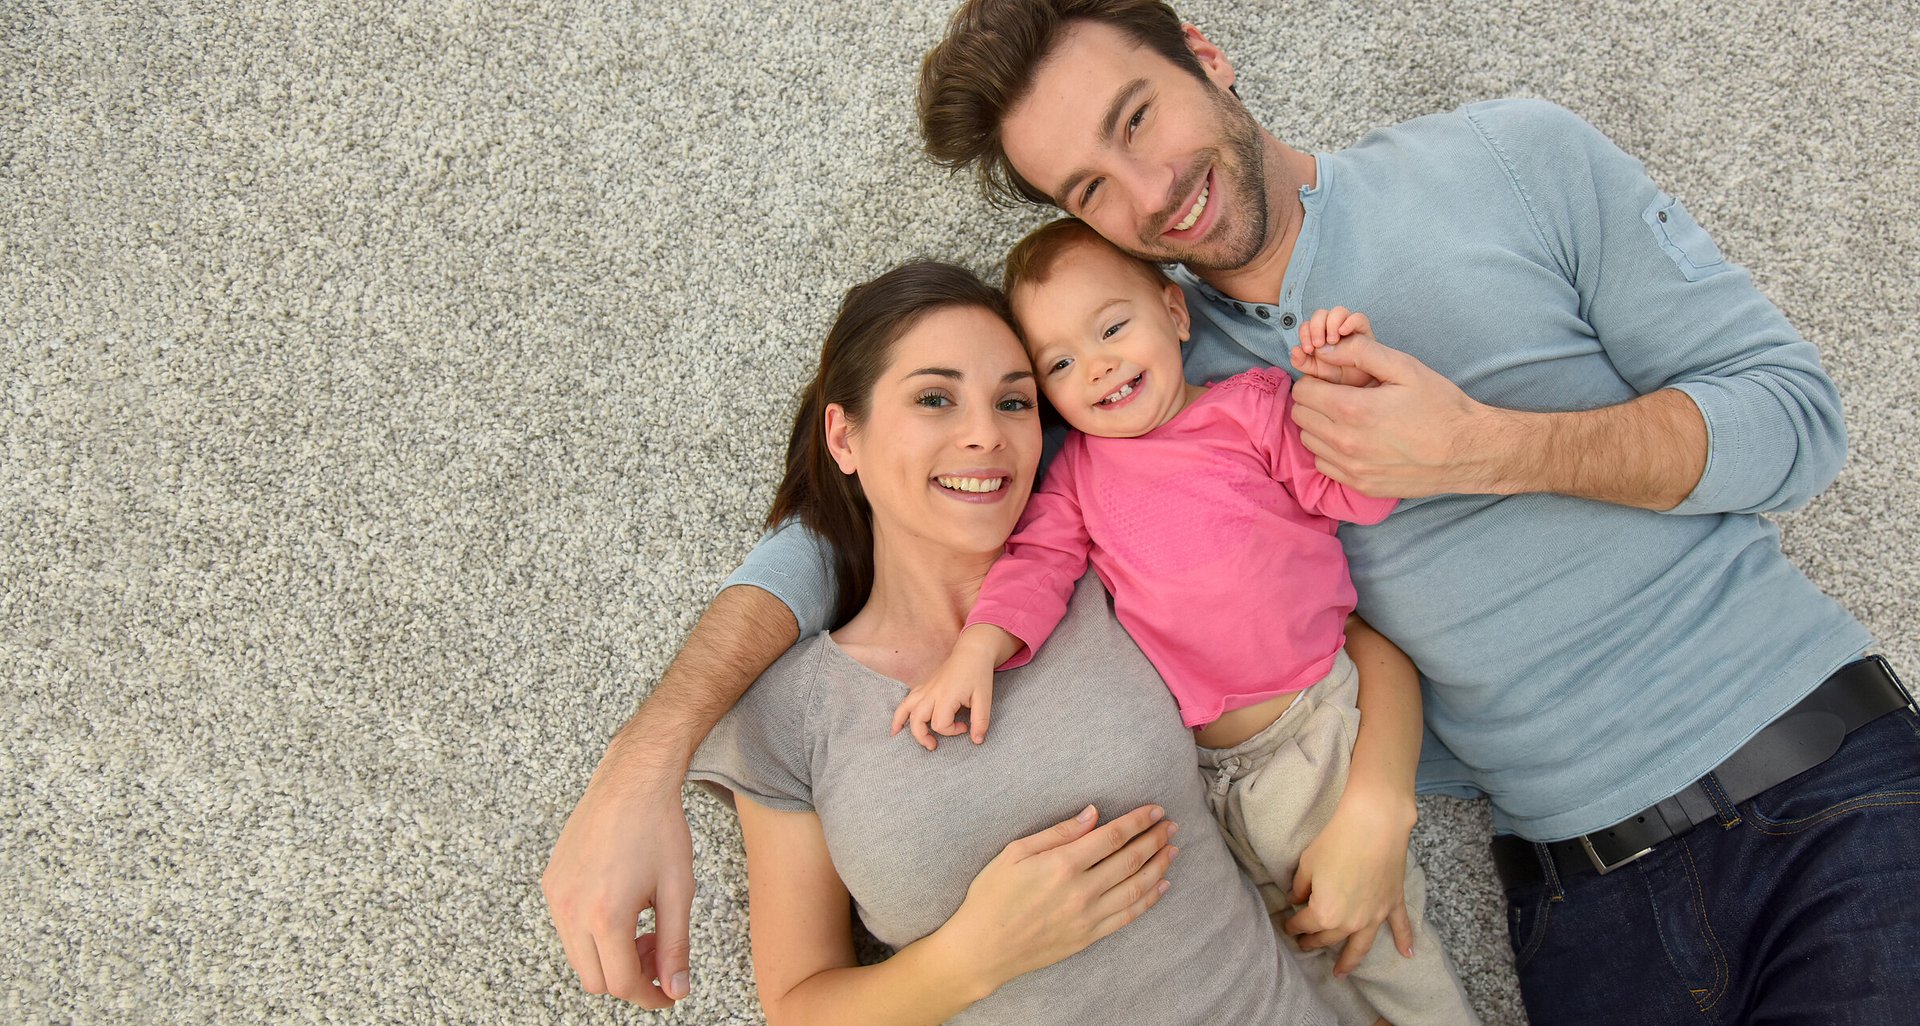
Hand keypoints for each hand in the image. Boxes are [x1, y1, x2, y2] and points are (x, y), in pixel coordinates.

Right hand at [542, 749, 695, 1007]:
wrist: (631, 780)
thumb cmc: (659, 828)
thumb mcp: (677, 891)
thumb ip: (676, 946)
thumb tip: (676, 990)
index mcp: (605, 916)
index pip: (623, 983)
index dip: (650, 996)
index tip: (669, 992)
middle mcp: (570, 910)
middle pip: (596, 980)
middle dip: (631, 978)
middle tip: (660, 953)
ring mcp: (555, 896)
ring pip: (579, 957)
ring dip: (611, 957)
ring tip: (644, 928)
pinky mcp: (551, 882)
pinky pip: (568, 929)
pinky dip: (593, 934)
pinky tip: (622, 907)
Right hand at [890, 639, 999, 749]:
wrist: (972, 653)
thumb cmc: (978, 675)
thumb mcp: (984, 699)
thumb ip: (981, 721)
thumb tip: (977, 741)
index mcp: (946, 696)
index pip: (940, 724)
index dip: (952, 731)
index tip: (964, 727)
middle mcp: (931, 693)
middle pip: (917, 720)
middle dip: (922, 736)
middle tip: (934, 745)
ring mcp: (925, 688)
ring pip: (906, 708)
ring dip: (901, 723)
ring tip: (897, 736)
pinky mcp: (924, 686)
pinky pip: (907, 700)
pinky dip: (900, 712)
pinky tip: (897, 723)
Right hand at [939, 804, 1179, 994]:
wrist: (983, 948)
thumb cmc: (992, 896)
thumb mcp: (1015, 853)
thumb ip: (1058, 832)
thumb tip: (1092, 814)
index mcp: (1063, 864)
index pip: (1113, 836)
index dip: (1138, 821)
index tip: (1155, 811)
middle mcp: (1081, 890)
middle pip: (1131, 859)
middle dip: (1155, 839)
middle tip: (1171, 826)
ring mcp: (1088, 916)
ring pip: (1136, 887)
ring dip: (1159, 866)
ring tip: (1172, 850)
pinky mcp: (1089, 936)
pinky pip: (1128, 915)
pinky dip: (1149, 899)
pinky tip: (1161, 885)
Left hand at [1280, 792, 1415, 977]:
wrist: (1374, 825)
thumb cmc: (1336, 841)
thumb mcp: (1307, 864)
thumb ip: (1300, 887)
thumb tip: (1296, 898)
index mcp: (1325, 913)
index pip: (1304, 924)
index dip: (1292, 925)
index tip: (1287, 925)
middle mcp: (1350, 921)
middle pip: (1328, 937)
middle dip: (1314, 942)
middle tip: (1305, 946)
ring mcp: (1374, 915)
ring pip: (1361, 946)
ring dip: (1350, 961)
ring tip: (1341, 973)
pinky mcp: (1392, 902)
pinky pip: (1400, 926)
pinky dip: (1405, 940)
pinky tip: (1408, 954)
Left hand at [1288, 333, 1510, 497]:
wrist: (1468, 450)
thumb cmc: (1440, 405)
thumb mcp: (1405, 367)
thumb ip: (1360, 352)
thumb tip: (1325, 349)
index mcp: (1354, 409)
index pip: (1303, 391)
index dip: (1314, 380)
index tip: (1332, 380)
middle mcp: (1347, 442)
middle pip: (1301, 416)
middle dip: (1314, 401)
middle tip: (1339, 396)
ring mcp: (1352, 467)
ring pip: (1309, 441)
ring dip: (1320, 426)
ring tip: (1349, 418)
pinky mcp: (1360, 484)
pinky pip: (1324, 465)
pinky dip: (1330, 451)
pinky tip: (1354, 441)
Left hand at [1290, 307, 1379, 386]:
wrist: (1359, 388)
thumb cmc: (1337, 378)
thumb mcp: (1316, 372)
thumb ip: (1302, 362)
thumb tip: (1294, 350)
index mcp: (1320, 337)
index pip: (1308, 324)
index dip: (1305, 333)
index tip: (1307, 349)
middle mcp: (1334, 329)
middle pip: (1321, 313)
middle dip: (1316, 326)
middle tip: (1318, 344)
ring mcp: (1350, 328)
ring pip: (1338, 311)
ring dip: (1332, 323)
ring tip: (1333, 340)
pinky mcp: (1365, 331)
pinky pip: (1358, 317)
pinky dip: (1350, 322)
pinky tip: (1344, 333)